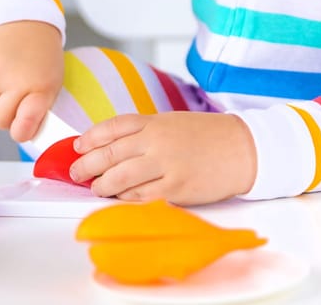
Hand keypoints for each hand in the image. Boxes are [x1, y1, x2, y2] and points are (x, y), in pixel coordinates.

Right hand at [0, 21, 63, 141]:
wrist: (27, 21)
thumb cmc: (40, 56)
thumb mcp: (51, 83)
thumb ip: (38, 109)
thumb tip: (22, 133)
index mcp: (41, 87)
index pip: (26, 123)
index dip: (21, 132)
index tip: (20, 129)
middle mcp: (16, 80)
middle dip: (3, 114)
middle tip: (10, 99)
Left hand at [69, 112, 257, 205]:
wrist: (244, 148)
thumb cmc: (209, 136)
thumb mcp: (172, 123)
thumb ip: (144, 133)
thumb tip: (112, 148)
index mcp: (155, 122)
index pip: (112, 128)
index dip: (89, 138)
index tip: (77, 147)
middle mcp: (156, 142)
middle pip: (109, 154)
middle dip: (87, 165)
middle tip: (76, 173)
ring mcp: (165, 166)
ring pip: (120, 178)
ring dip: (102, 185)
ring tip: (96, 188)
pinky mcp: (176, 189)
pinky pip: (141, 197)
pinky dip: (126, 199)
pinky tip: (120, 198)